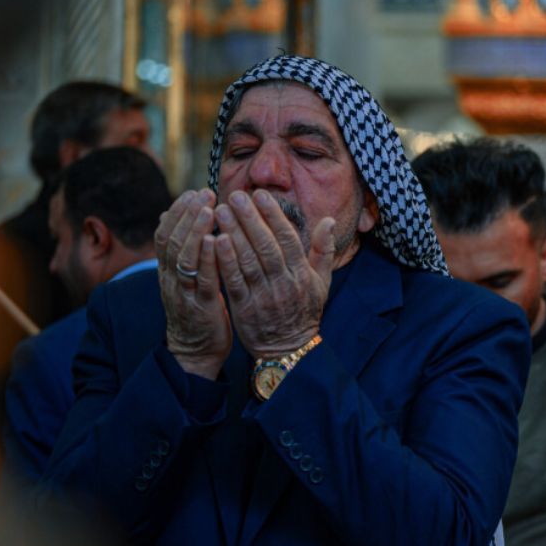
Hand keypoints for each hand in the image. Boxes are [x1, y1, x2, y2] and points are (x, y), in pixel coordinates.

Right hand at [154, 189, 231, 378]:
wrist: (194, 352)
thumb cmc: (195, 310)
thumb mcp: (184, 280)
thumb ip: (181, 253)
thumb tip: (172, 221)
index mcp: (167, 270)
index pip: (165, 233)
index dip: (177, 211)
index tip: (193, 192)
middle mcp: (170, 278)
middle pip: (171, 239)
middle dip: (187, 213)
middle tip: (204, 193)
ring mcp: (184, 292)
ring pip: (183, 256)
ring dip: (195, 230)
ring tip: (209, 209)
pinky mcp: (201, 306)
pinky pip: (203, 279)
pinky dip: (208, 258)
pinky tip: (217, 240)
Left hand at [214, 189, 336, 357]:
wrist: (289, 349)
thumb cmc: (304, 311)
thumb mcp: (322, 281)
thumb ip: (324, 250)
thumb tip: (329, 220)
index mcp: (301, 273)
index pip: (287, 238)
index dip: (273, 215)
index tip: (260, 195)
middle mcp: (283, 282)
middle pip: (265, 245)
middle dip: (249, 218)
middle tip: (235, 196)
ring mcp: (263, 295)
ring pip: (247, 260)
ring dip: (233, 233)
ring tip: (219, 211)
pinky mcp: (244, 307)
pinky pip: (234, 280)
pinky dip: (225, 261)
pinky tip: (215, 241)